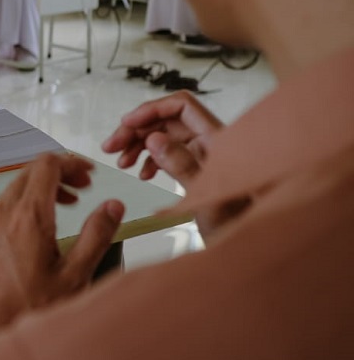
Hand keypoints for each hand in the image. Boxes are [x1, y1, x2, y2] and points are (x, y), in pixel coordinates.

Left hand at [0, 153, 123, 355]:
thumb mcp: (75, 276)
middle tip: (82, 187)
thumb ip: (97, 236)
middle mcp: (2, 216)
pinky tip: (39, 229)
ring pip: (14, 190)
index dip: (71, 162)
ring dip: (41, 190)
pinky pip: (2, 210)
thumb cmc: (27, 312)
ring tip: (66, 206)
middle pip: (29, 173)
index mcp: (27, 218)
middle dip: (59, 173)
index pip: (46, 165)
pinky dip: (23, 206)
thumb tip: (112, 208)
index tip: (87, 173)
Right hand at [101, 90, 244, 237]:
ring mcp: (203, 155)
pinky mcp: (197, 170)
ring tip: (121, 162)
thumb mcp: (206, 199)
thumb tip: (154, 139)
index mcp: (217, 141)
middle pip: (167, 120)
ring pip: (164, 136)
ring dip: (138, 145)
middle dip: (136, 130)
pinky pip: (168, 154)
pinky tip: (142, 175)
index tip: (127, 124)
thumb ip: (182, 166)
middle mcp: (210, 142)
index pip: (181, 106)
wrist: (248, 252)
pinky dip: (149, 160)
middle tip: (111, 147)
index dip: (151, 109)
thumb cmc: (236, 227)